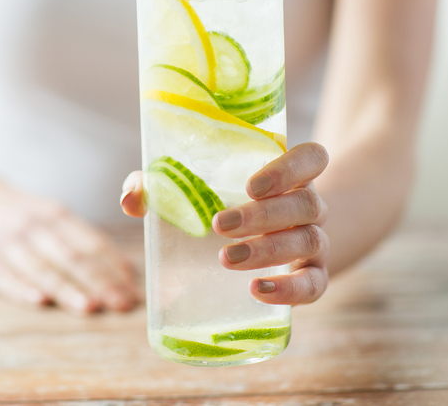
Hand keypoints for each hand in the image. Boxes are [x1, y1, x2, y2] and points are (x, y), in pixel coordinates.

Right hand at [0, 174, 139, 313]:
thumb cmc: (19, 214)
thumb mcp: (49, 214)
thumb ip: (82, 240)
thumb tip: (124, 271)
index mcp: (55, 215)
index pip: (91, 243)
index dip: (114, 268)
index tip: (133, 292)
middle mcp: (32, 226)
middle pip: (71, 257)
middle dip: (99, 283)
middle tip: (121, 305)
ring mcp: (4, 241)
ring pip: (41, 268)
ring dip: (67, 288)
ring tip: (90, 307)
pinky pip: (2, 274)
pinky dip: (21, 288)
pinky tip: (39, 301)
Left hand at [121, 142, 329, 304]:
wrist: (271, 244)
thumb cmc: (225, 205)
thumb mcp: (195, 190)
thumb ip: (159, 185)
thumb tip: (131, 199)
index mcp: (288, 174)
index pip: (312, 158)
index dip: (290, 167)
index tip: (252, 185)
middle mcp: (309, 205)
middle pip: (305, 203)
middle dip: (262, 216)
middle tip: (220, 225)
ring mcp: (316, 242)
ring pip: (308, 241)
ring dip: (268, 250)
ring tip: (226, 258)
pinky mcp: (312, 277)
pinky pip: (314, 285)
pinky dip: (289, 289)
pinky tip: (258, 290)